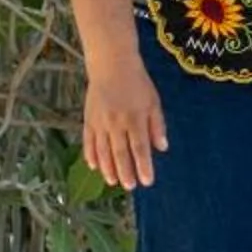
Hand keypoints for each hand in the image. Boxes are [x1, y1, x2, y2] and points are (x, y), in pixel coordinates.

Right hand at [82, 56, 169, 189]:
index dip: (143, 166)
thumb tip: (162, 148)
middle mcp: (116, 123)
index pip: (140, 148)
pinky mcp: (88, 119)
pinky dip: (91, 155)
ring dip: (108, 168)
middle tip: (130, 186)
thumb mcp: (153, 101)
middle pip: (120, 153)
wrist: (111, 65)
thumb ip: (157, 125)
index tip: (147, 181)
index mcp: (135, 118)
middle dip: (126, 172)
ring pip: (103, 150)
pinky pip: (88, 141)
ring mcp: (100, 122)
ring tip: (113, 181)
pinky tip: (94, 166)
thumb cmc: (137, 83)